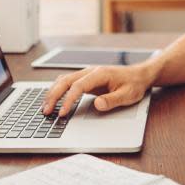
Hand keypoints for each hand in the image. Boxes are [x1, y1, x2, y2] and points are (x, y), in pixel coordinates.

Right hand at [42, 64, 156, 116]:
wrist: (139, 75)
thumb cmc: (134, 84)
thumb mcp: (128, 95)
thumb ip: (112, 100)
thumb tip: (97, 105)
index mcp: (100, 74)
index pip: (78, 86)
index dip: (69, 100)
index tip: (63, 113)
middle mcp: (90, 71)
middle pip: (65, 81)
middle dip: (54, 96)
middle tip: (46, 111)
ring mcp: (87, 74)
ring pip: (63, 80)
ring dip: (53, 93)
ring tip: (45, 108)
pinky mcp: (86, 79)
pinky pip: (67, 83)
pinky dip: (58, 90)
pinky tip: (53, 100)